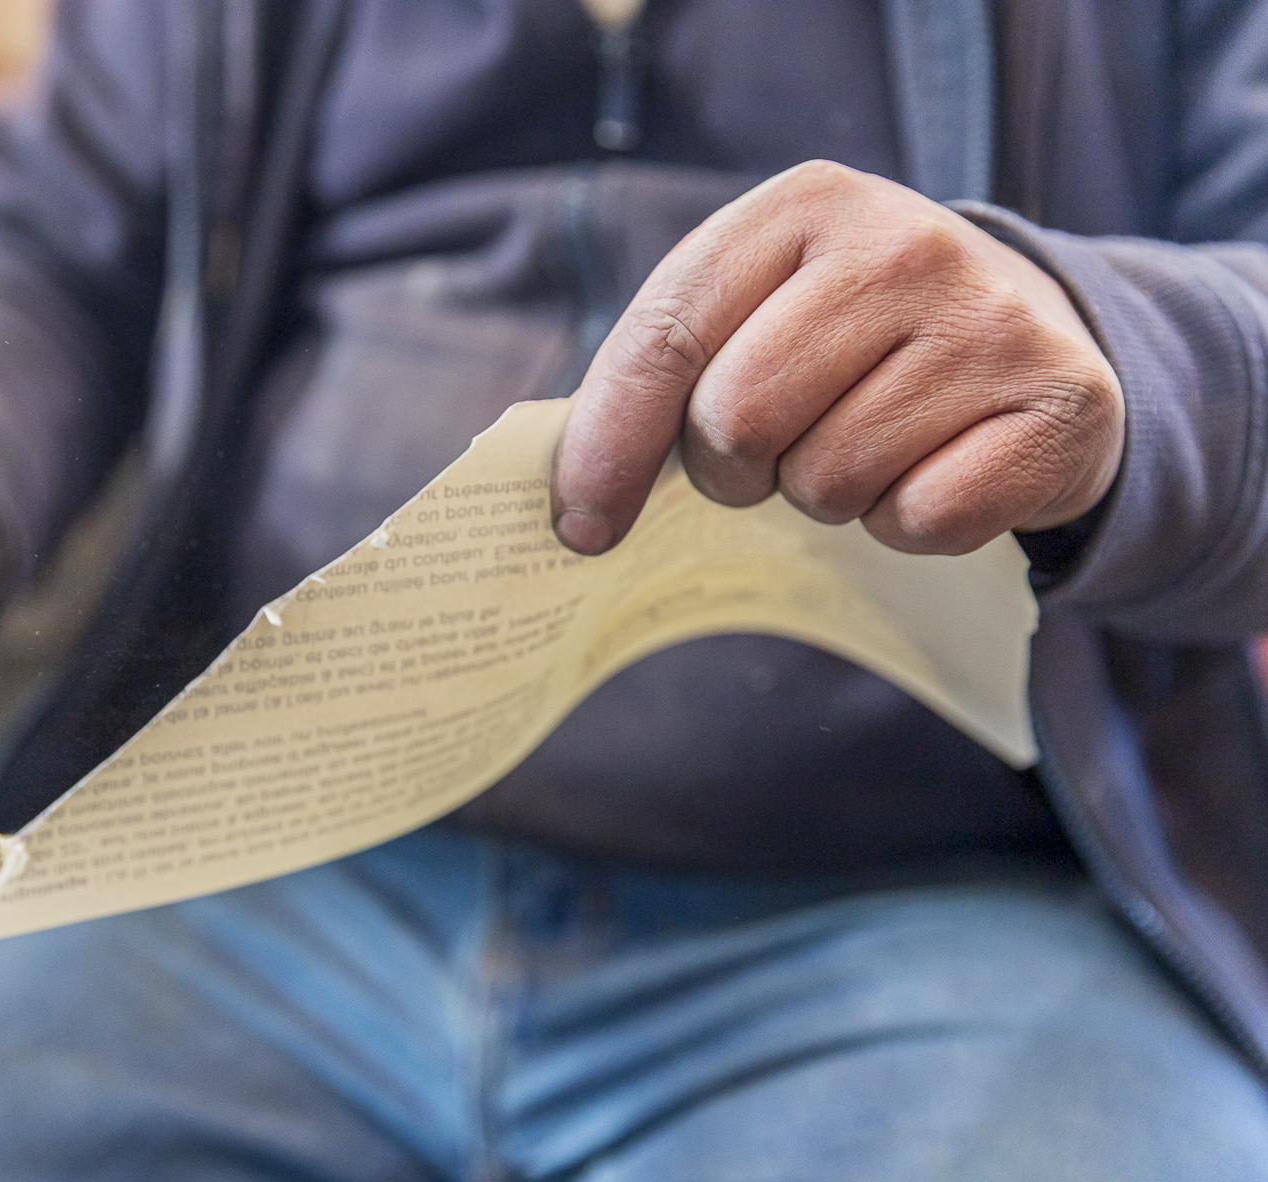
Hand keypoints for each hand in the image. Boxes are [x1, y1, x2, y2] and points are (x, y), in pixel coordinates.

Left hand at [551, 160, 1123, 556]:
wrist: (1032, 329)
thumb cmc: (852, 335)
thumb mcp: (757, 306)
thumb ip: (664, 368)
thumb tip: (575, 499)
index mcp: (804, 206)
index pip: (667, 336)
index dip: (608, 444)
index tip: (580, 523)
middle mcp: (903, 246)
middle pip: (737, 420)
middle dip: (733, 469)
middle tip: (772, 454)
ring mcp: (989, 323)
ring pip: (826, 482)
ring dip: (825, 495)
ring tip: (866, 443)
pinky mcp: (1056, 406)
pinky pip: (919, 521)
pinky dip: (906, 524)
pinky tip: (931, 468)